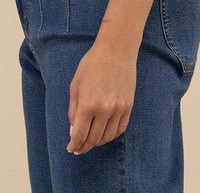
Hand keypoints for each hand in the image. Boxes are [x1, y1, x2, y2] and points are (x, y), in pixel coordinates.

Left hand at [66, 41, 136, 155]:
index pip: (80, 135)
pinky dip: (111, 135)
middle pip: (94, 139)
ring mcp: (118, 109)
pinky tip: (105, 133)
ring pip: (107, 137)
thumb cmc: (92, 65)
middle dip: (84, 146)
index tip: (71, 148)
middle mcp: (104, 110)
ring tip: (91, 140)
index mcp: (88, 104)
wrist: (116, 51)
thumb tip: (74, 129)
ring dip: (98, 142)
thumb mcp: (75, 85)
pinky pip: (120, 129)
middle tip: (79, 148)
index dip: (74, 145)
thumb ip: (73, 109)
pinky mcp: (128, 106)